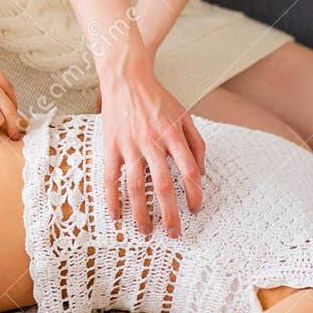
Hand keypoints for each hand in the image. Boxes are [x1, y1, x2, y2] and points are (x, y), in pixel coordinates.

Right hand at [98, 65, 204, 236]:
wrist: (126, 79)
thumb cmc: (157, 98)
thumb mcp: (185, 116)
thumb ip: (197, 144)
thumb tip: (201, 174)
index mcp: (173, 134)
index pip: (188, 171)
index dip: (195, 194)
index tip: (195, 208)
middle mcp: (152, 142)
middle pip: (163, 185)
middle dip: (170, 214)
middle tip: (174, 233)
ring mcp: (130, 145)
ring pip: (136, 186)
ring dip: (141, 212)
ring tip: (146, 231)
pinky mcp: (112, 146)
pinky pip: (111, 177)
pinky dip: (112, 198)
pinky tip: (116, 215)